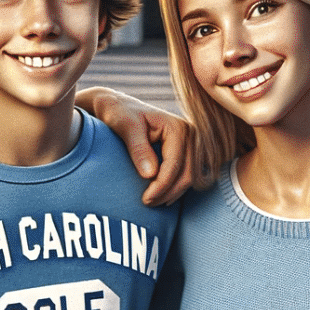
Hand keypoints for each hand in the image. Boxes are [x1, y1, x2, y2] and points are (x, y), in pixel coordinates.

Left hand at [77, 86, 192, 204]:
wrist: (118, 106)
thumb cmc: (120, 113)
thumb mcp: (126, 127)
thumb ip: (138, 148)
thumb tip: (150, 174)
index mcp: (178, 127)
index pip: (175, 164)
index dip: (162, 185)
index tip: (146, 199)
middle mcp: (190, 134)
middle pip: (188, 174)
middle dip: (169, 192)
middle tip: (148, 203)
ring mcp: (191, 143)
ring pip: (191, 177)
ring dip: (173, 193)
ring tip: (153, 201)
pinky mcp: (186, 150)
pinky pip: (187, 174)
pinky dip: (176, 187)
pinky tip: (163, 195)